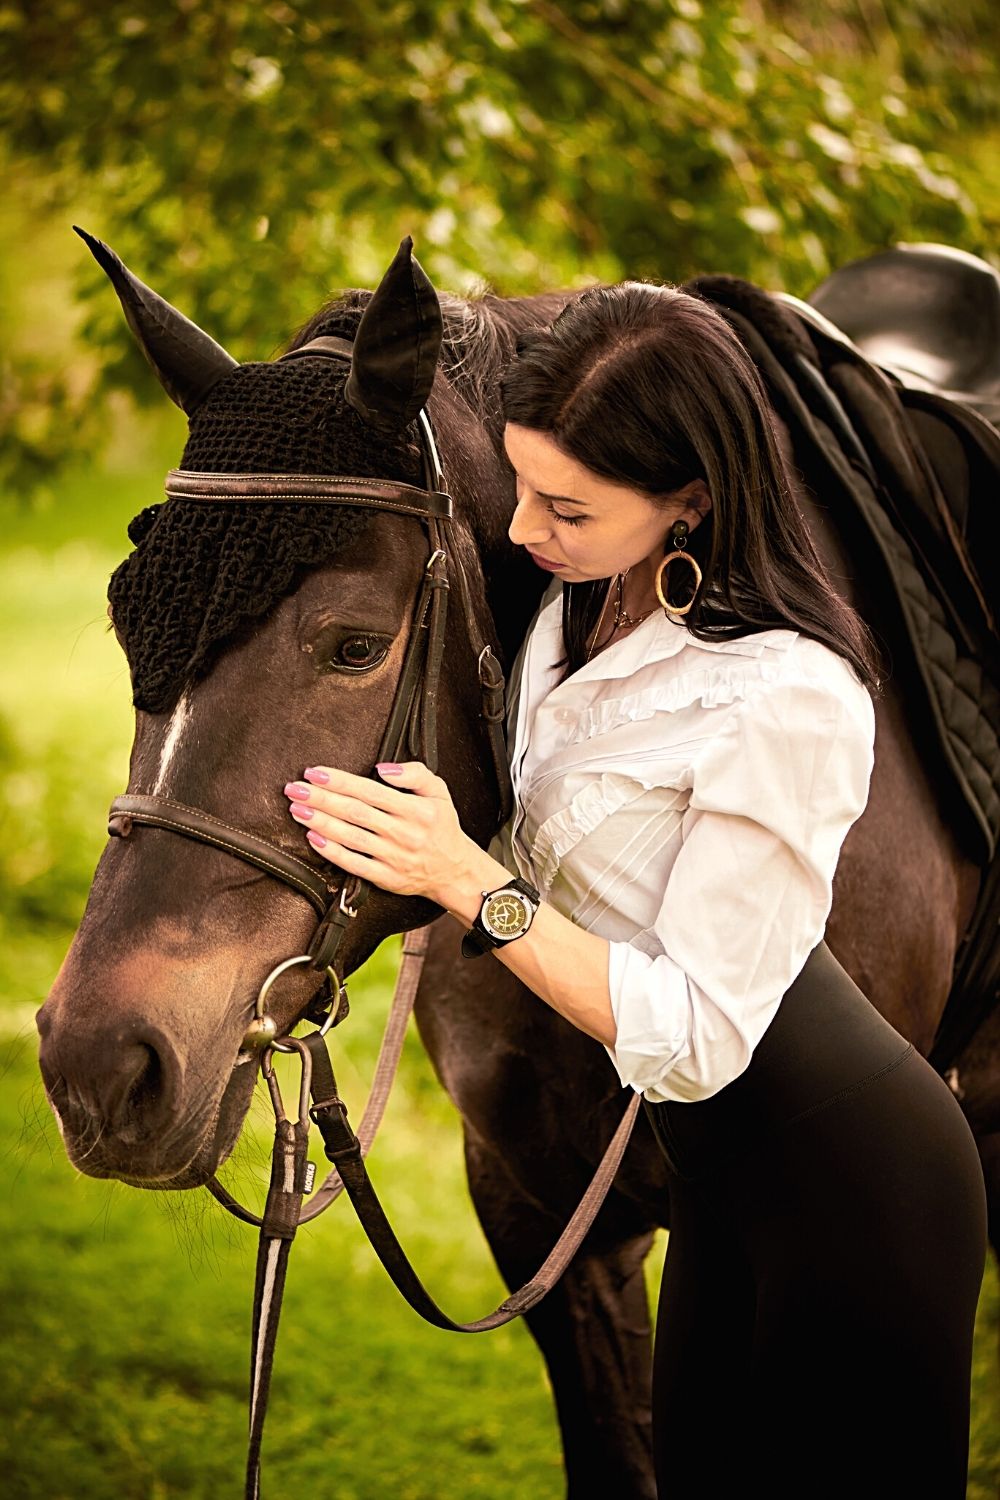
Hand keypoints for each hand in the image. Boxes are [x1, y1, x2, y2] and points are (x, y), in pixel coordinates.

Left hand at [283, 760, 480, 906]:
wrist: (454, 870)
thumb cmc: (442, 827)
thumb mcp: (439, 792)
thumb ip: (414, 774)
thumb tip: (383, 769)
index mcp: (416, 810)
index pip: (370, 791)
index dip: (340, 781)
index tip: (314, 773)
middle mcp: (404, 833)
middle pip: (355, 813)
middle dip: (321, 799)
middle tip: (295, 788)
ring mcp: (394, 858)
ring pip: (351, 837)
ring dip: (320, 823)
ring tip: (297, 809)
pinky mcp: (386, 878)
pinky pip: (355, 865)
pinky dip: (332, 852)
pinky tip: (313, 839)